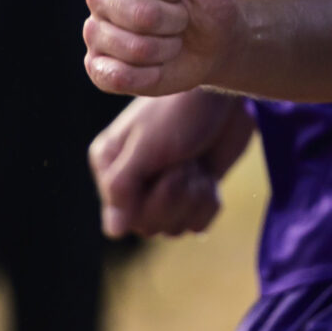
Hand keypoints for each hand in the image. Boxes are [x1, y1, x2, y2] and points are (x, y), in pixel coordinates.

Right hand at [82, 0, 242, 96]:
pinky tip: (157, 66)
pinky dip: (149, 75)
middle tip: (179, 18)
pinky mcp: (97, 66)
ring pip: (132, 47)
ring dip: (166, 48)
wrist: (214, 44)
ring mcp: (94, 31)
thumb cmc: (205, 1)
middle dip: (174, 20)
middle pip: (139, 13)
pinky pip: (116, 76)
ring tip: (170, 40)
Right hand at [88, 90, 255, 238]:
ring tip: (196, 163)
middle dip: (175, 197)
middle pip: (150, 228)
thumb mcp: (147, 146)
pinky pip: (198, 224)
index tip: (167, 167)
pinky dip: (208, 201)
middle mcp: (131, 182)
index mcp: (109, 167)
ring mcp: (161, 190)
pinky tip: (207, 173)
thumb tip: (112, 232)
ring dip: (194, 197)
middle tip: (185, 161)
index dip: (153, 201)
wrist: (221, 98)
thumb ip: (124, 187)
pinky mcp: (189, 194)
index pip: (125, 218)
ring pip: (175, 229)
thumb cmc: (178, 112)